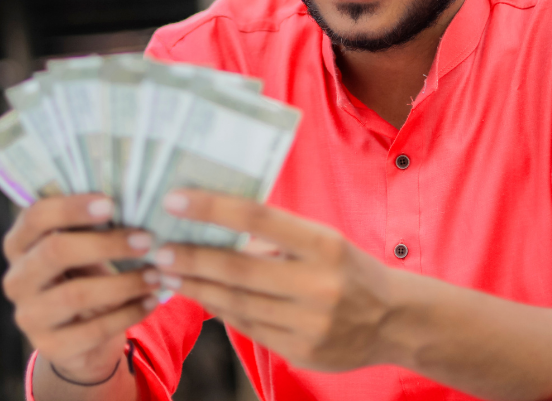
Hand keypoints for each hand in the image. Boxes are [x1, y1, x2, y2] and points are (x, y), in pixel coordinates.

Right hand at [2, 195, 159, 380]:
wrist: (78, 335)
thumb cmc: (83, 272)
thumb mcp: (80, 246)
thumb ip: (91, 225)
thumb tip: (133, 197)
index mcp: (18, 243)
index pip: (36, 217)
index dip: (72, 208)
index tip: (111, 204)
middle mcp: (16, 279)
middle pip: (55, 252)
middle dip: (105, 244)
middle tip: (146, 239)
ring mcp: (29, 316)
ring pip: (76, 294)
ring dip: (123, 282)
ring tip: (155, 274)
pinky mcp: (50, 347)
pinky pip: (92, 330)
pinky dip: (127, 313)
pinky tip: (150, 301)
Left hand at [151, 190, 399, 372]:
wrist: (393, 320)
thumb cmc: (345, 266)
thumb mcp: (321, 238)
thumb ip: (275, 235)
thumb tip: (214, 223)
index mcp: (323, 244)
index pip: (259, 218)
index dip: (213, 208)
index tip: (175, 199)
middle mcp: (318, 285)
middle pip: (240, 269)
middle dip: (193, 258)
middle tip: (158, 248)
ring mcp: (310, 324)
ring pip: (238, 303)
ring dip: (196, 287)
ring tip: (167, 272)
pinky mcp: (302, 352)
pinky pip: (248, 327)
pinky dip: (219, 309)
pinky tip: (199, 294)